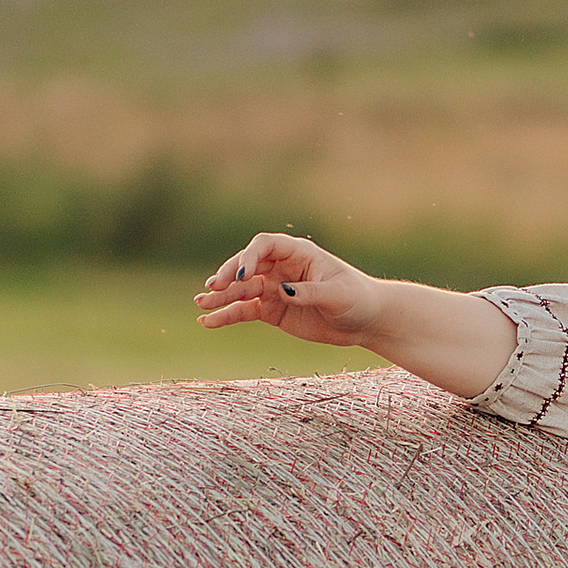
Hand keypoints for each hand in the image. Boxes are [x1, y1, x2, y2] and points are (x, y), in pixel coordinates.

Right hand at [193, 233, 386, 346]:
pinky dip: (226, 315)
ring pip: (241, 289)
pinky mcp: (272, 309)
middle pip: (247, 265)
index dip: (250, 257)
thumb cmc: (358, 299)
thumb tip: (282, 291)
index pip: (265, 246)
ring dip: (220, 296)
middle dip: (228, 275)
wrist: (366, 321)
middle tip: (213, 288)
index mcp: (299, 253)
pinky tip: (207, 321)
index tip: (242, 275)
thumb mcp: (338, 295)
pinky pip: (244, 310)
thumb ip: (309, 292)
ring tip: (201, 305)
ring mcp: (274, 288)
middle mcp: (282, 267)